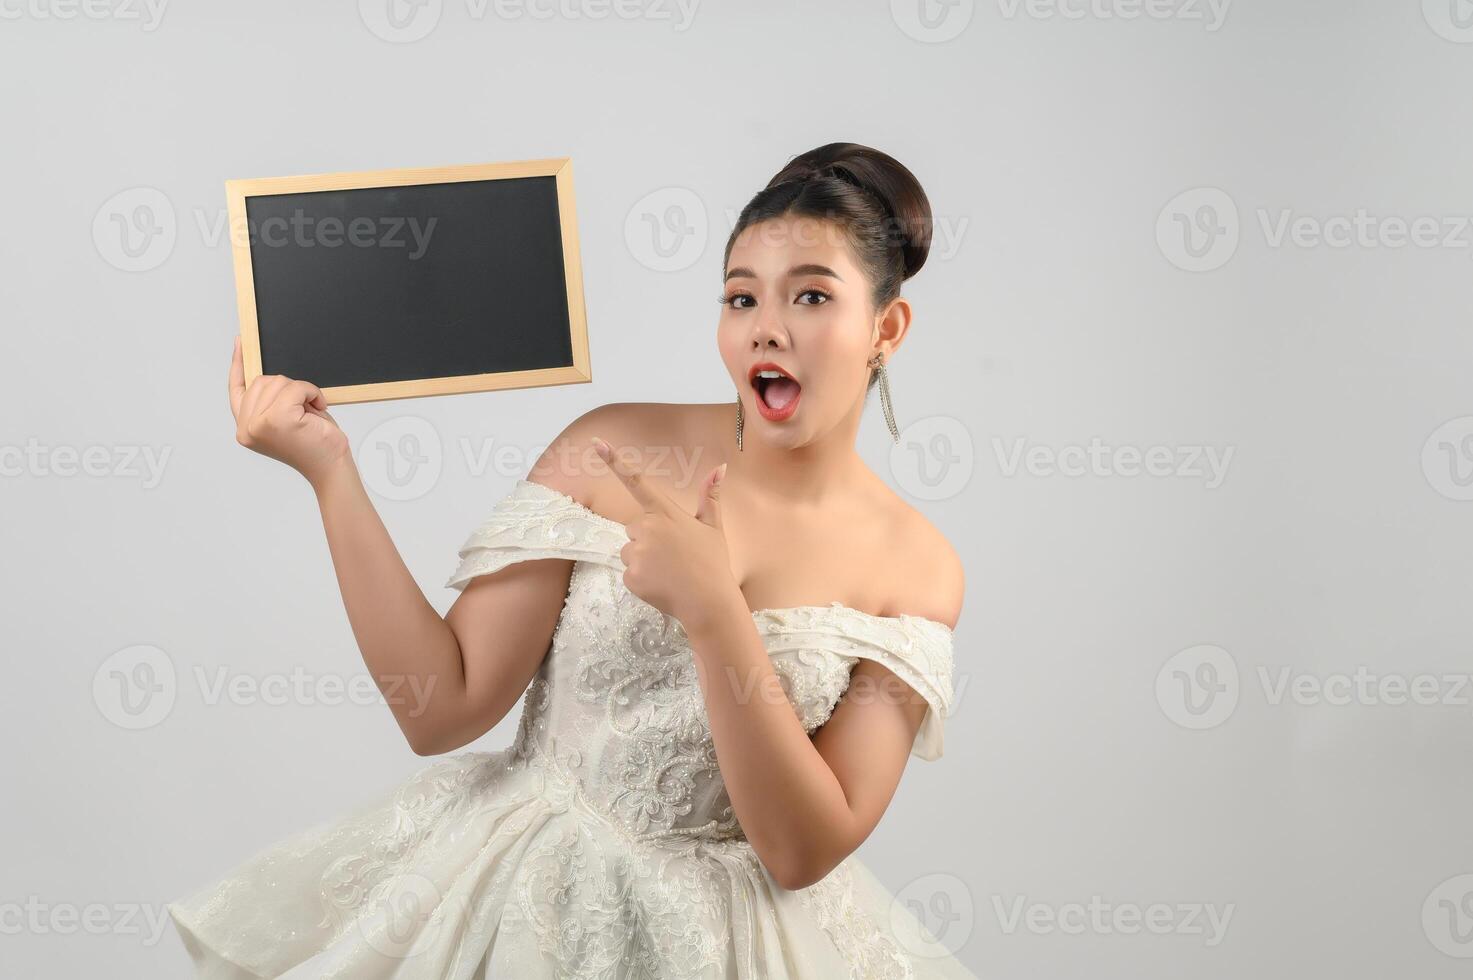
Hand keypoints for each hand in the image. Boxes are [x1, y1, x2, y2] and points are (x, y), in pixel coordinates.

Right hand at [228, 336, 349, 486]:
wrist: (331, 466)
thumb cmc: (314, 444)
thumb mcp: (286, 419)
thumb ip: (269, 401)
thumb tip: (268, 376)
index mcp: (245, 428)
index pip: (236, 389)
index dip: (238, 363)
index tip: (241, 342)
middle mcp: (246, 428)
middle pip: (262, 381)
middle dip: (288, 388)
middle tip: (304, 410)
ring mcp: (259, 424)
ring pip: (279, 382)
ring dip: (301, 391)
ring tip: (310, 413)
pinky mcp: (278, 419)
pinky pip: (296, 388)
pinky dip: (311, 393)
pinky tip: (318, 408)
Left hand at [591, 436, 737, 632]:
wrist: (709, 602)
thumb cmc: (713, 563)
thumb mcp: (714, 527)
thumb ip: (710, 496)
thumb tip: (720, 467)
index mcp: (666, 512)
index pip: (636, 481)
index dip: (614, 461)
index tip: (596, 443)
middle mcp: (648, 528)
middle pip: (633, 528)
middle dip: (647, 540)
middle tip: (672, 556)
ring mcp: (637, 552)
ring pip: (628, 551)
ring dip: (643, 561)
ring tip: (668, 572)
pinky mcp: (630, 575)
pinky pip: (628, 573)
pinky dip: (641, 580)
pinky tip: (660, 584)